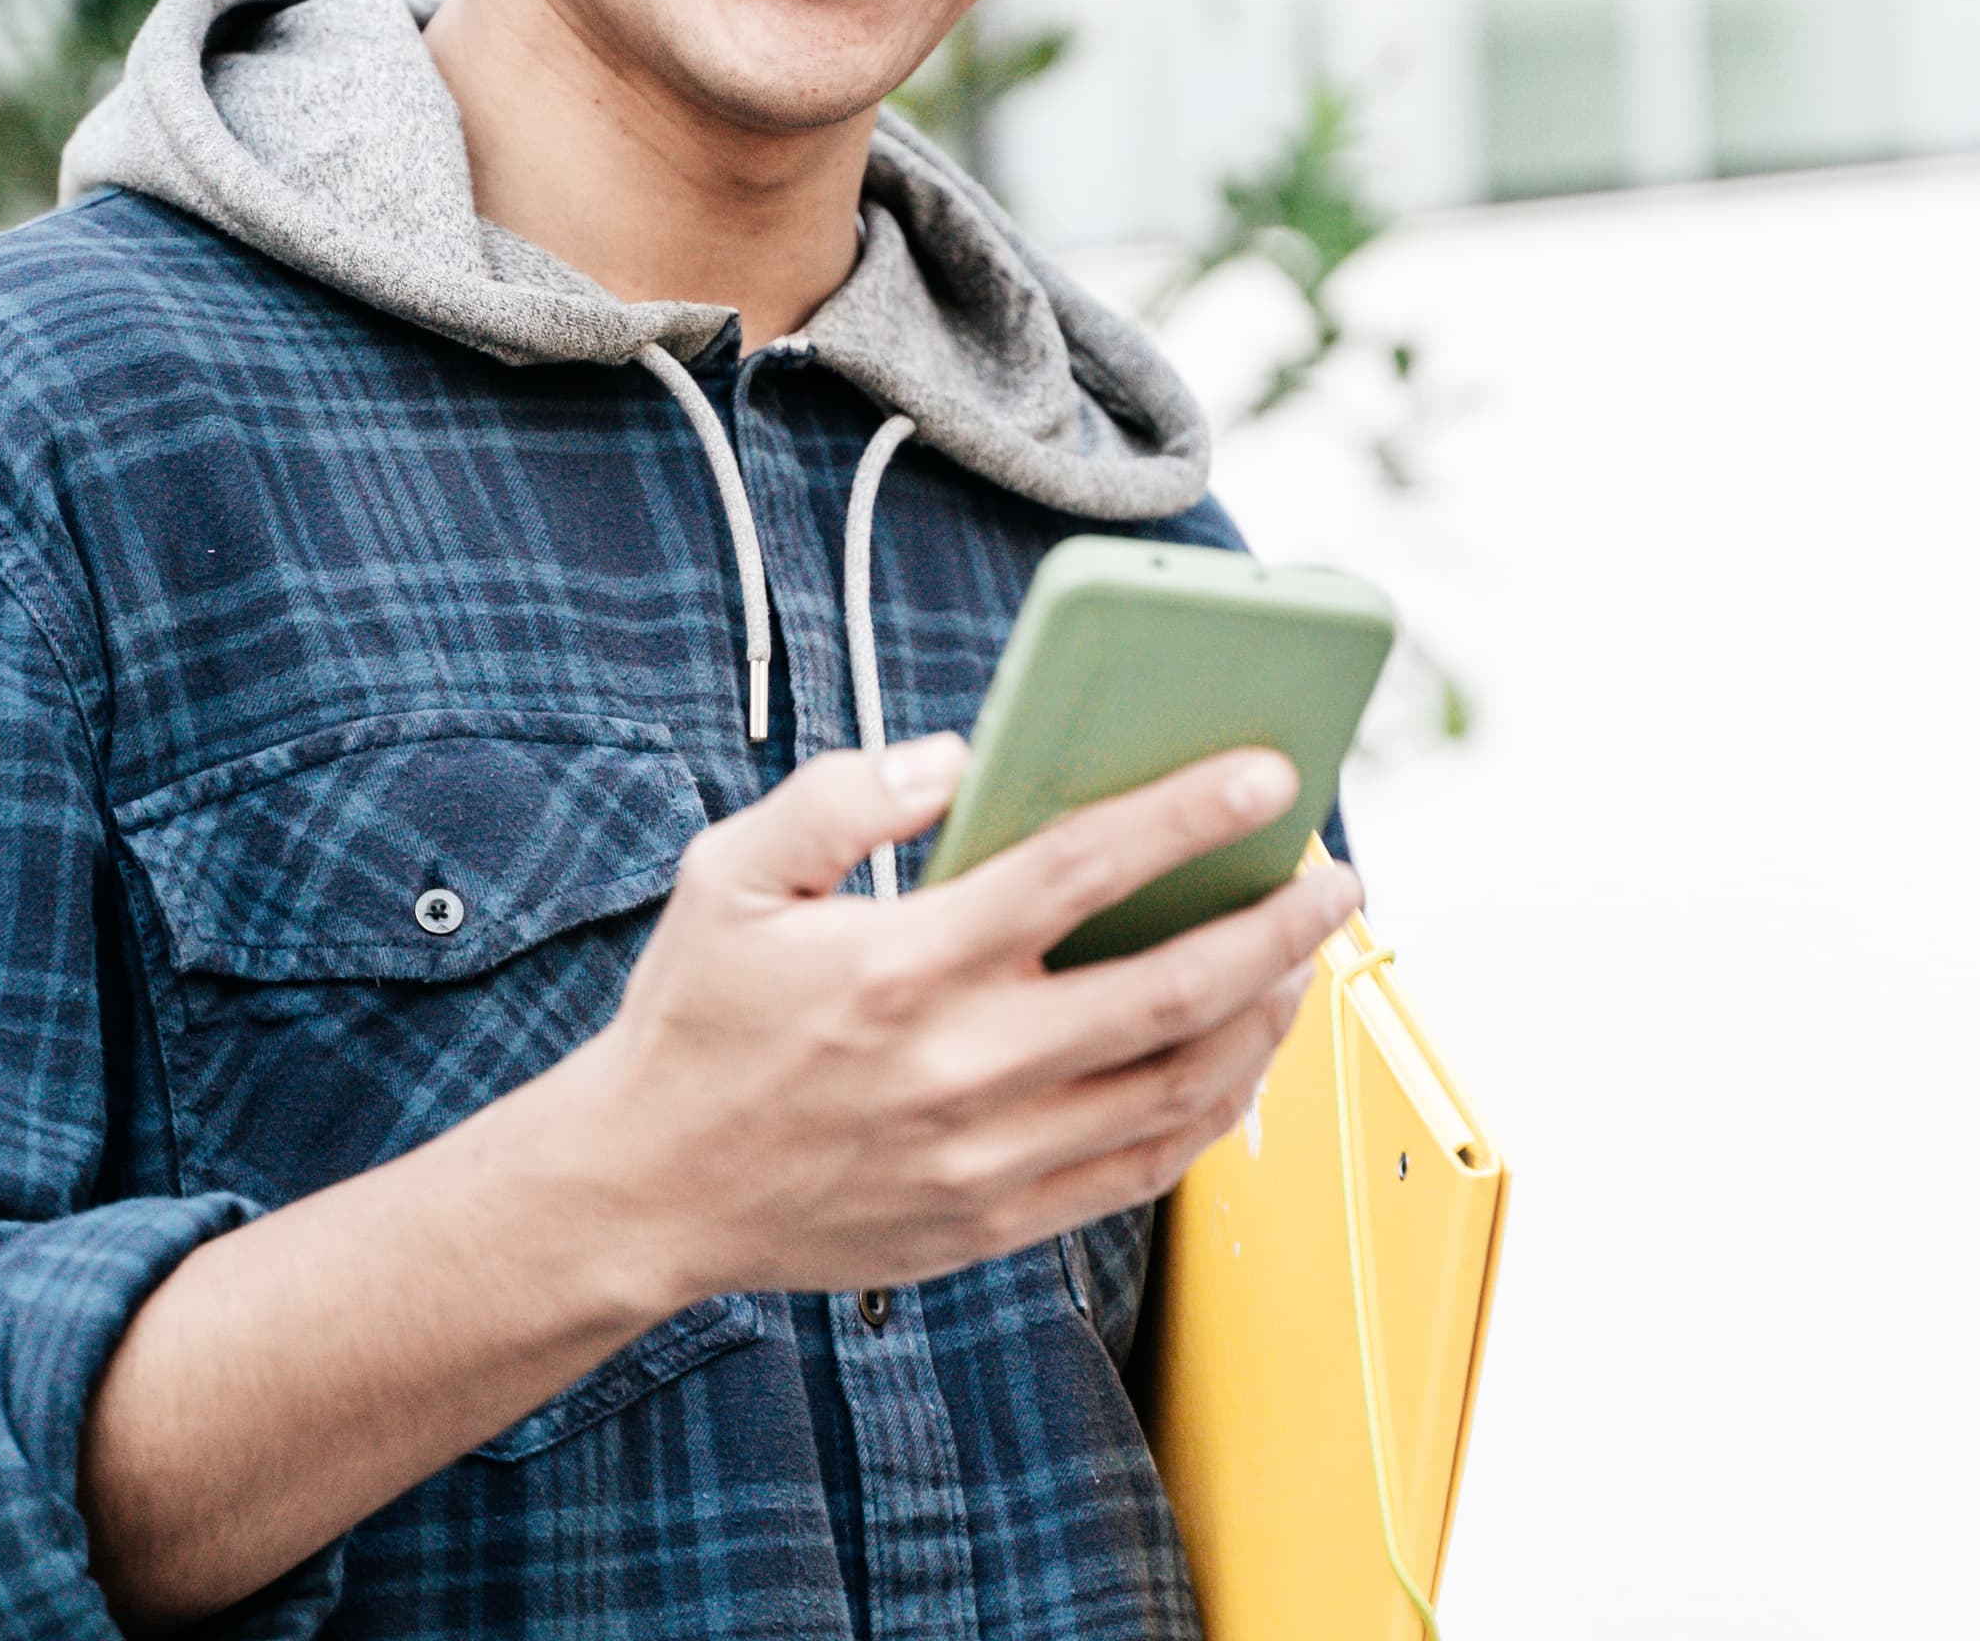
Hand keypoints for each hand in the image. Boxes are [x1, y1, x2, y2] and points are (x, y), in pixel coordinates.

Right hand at [554, 734, 1360, 1304]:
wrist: (643, 1193)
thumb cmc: (696, 1020)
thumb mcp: (729, 876)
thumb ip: (838, 798)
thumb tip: (957, 756)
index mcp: (901, 964)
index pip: (1080, 870)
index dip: (1190, 814)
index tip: (1271, 774)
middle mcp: (960, 1066)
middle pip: (1169, 988)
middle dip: (1278, 925)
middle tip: (1336, 876)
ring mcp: (987, 1156)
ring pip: (1180, 1086)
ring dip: (1266, 1017)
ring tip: (1302, 958)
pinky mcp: (996, 1222)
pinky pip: (1145, 1167)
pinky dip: (1215, 1108)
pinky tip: (1240, 1054)